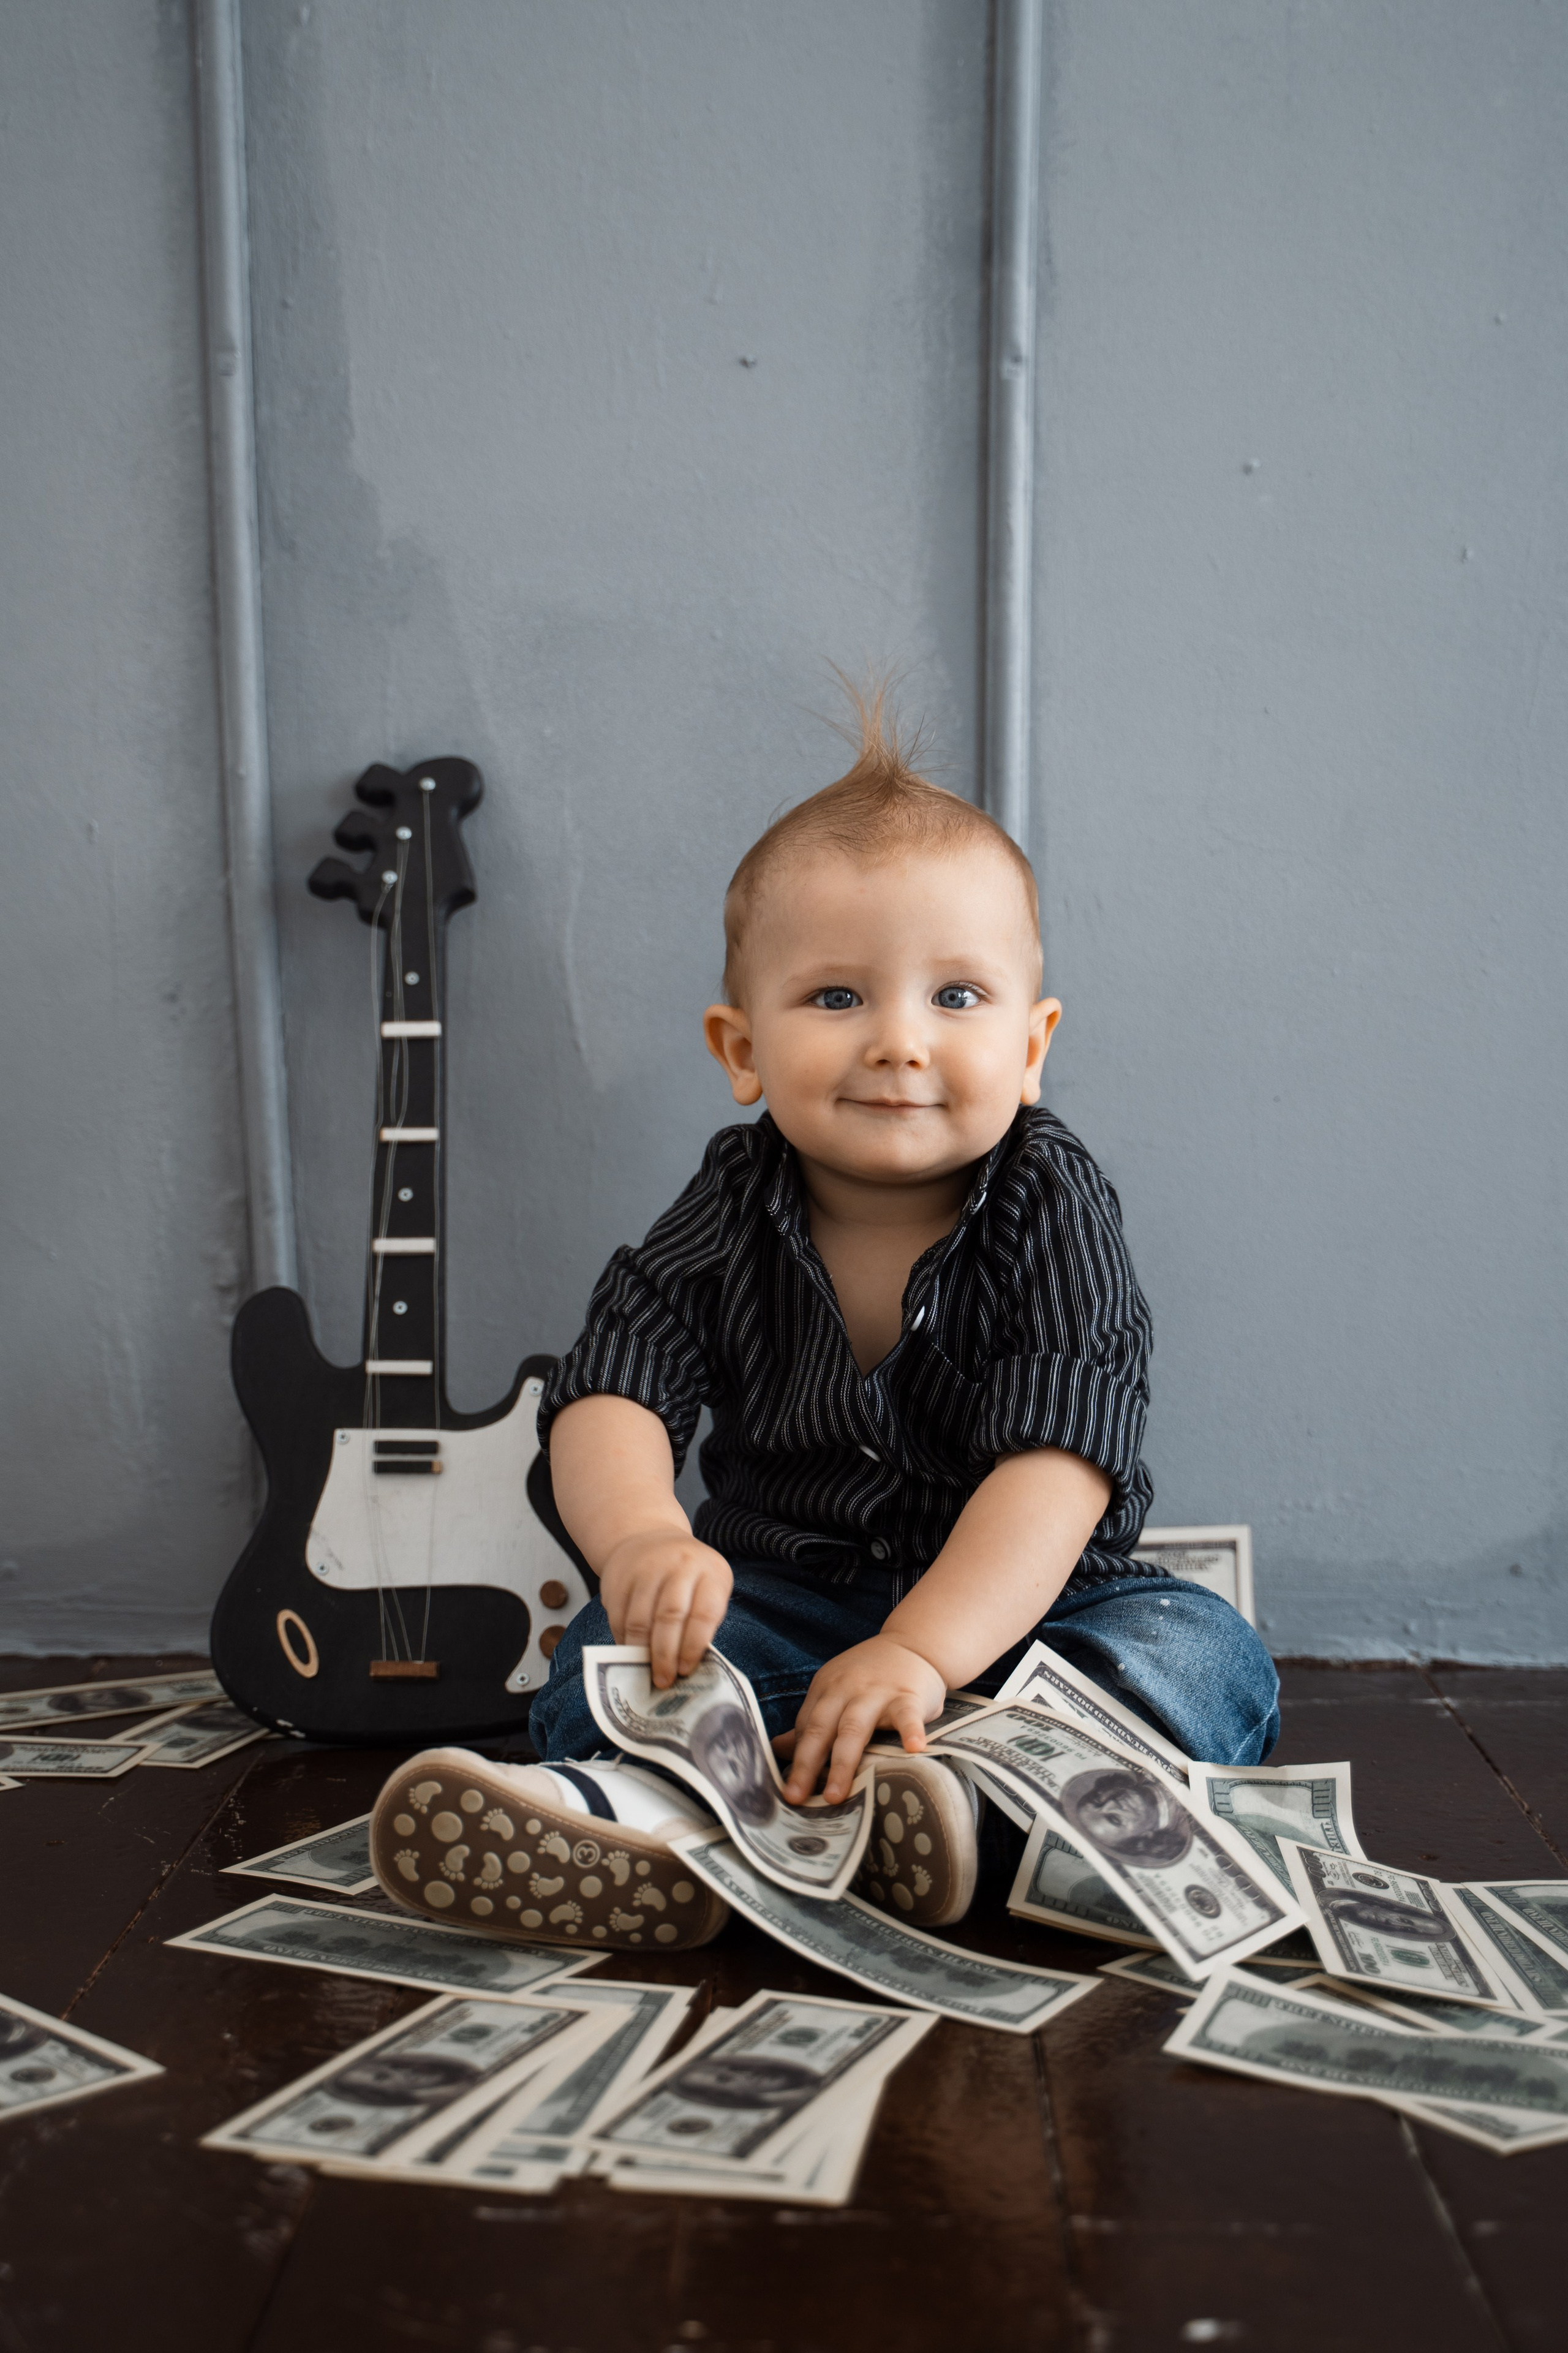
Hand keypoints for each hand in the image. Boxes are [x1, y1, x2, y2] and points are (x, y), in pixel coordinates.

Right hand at [598, 1530, 732, 1688]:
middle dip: (665, 1655)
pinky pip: (618, 1617)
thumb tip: (687, 1667)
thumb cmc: (686, 1575)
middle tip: (663, 1680)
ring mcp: (646, 1567)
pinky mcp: (619, 1576)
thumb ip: (702, 1622)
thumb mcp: (707, 1588)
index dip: (694, 1646)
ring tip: (645, 1673)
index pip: (704, 1613)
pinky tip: (629, 1654)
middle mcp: (679, 1565)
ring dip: (641, 1652)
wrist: (648, 1537)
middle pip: (669, 1616)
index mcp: (710, 1571)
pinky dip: (623, 1640)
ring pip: (640, 1619)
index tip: (686, 1670)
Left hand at [774, 1636, 945, 1803]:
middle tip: (796, 1797)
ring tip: (835, 1795)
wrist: (914, 1643)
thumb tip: (776, 1749)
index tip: (789, 1795)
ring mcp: (877, 1692)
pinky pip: (908, 1715)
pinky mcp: (908, 1695)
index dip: (796, 1762)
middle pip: (821, 1729)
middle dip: (806, 1764)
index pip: (805, 1730)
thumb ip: (811, 1721)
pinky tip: (913, 1750)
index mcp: (825, 1690)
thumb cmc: (871, 1676)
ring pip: (854, 1728)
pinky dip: (910, 1731)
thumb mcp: (836, 1691)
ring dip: (842, 1762)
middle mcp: (845, 1690)